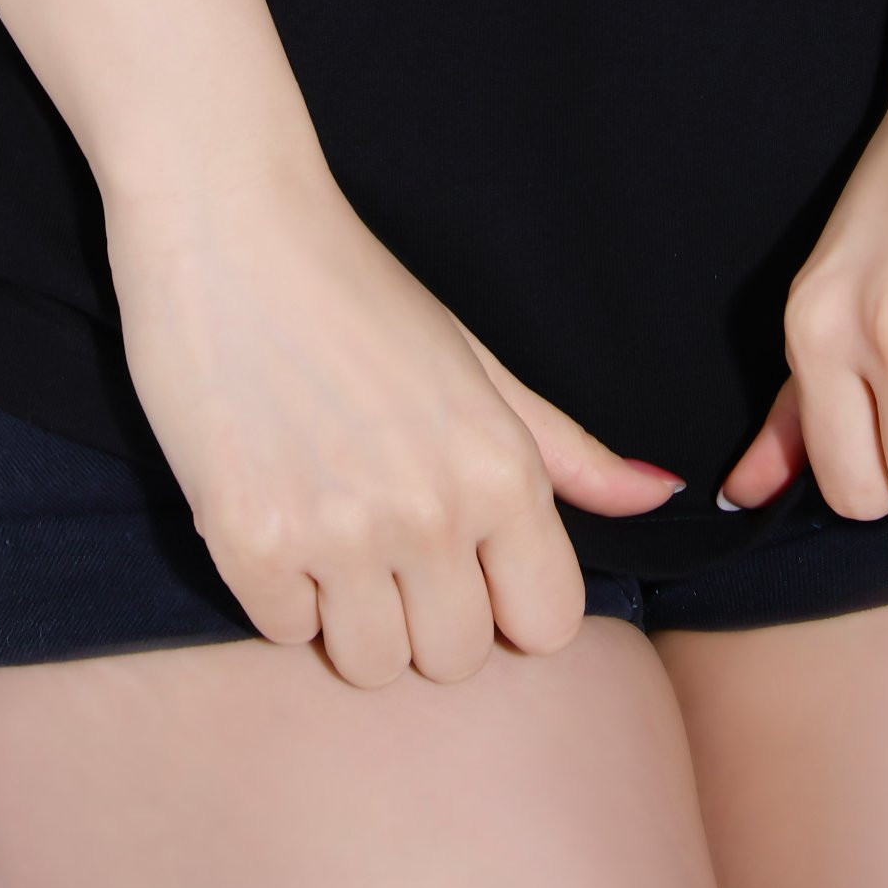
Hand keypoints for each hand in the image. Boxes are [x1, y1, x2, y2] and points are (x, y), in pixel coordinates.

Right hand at [107, 157, 681, 688]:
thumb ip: (567, 449)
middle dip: (425, 617)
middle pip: (456, 660)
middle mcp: (430, 512)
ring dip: (349, 615)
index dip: (507, 601)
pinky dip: (277, 590)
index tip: (468, 561)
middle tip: (385, 539)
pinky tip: (272, 509)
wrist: (227, 222)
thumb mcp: (475, 361)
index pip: (548, 628)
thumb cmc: (355, 286)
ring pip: (372, 666)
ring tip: (327, 527)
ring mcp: (337, 532)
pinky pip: (283, 633)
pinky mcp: (248, 540)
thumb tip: (659, 494)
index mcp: (499, 469)